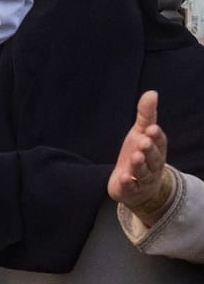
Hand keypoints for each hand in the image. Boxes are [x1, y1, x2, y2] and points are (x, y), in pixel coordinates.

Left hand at [108, 91, 168, 212]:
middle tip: (143, 141)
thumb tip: (152, 93)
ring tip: (136, 156)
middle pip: (153, 158)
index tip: (151, 129)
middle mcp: (152, 165)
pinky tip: (123, 177)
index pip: (159, 143)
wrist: (137, 186)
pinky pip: (130, 188)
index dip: (156, 137)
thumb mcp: (140, 133)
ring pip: (143, 173)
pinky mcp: (130, 190)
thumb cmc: (140, 154)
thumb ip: (146, 115)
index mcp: (156, 150)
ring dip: (140, 165)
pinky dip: (127, 183)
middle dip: (149, 150)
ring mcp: (142, 179)